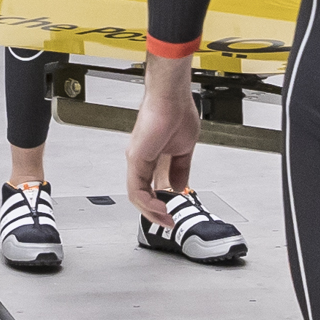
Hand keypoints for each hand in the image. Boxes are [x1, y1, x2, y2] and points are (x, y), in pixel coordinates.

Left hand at [125, 56, 199, 219]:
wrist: (172, 97)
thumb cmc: (177, 113)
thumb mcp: (183, 149)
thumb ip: (180, 169)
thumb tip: (179, 187)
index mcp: (151, 157)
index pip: (150, 187)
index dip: (160, 203)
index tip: (172, 213)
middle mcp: (140, 159)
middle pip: (141, 194)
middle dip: (154, 212)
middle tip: (167, 222)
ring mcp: (136, 159)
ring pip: (136, 195)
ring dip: (151, 211)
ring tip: (165, 219)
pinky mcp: (136, 157)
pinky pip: (136, 187)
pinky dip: (147, 202)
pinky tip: (159, 207)